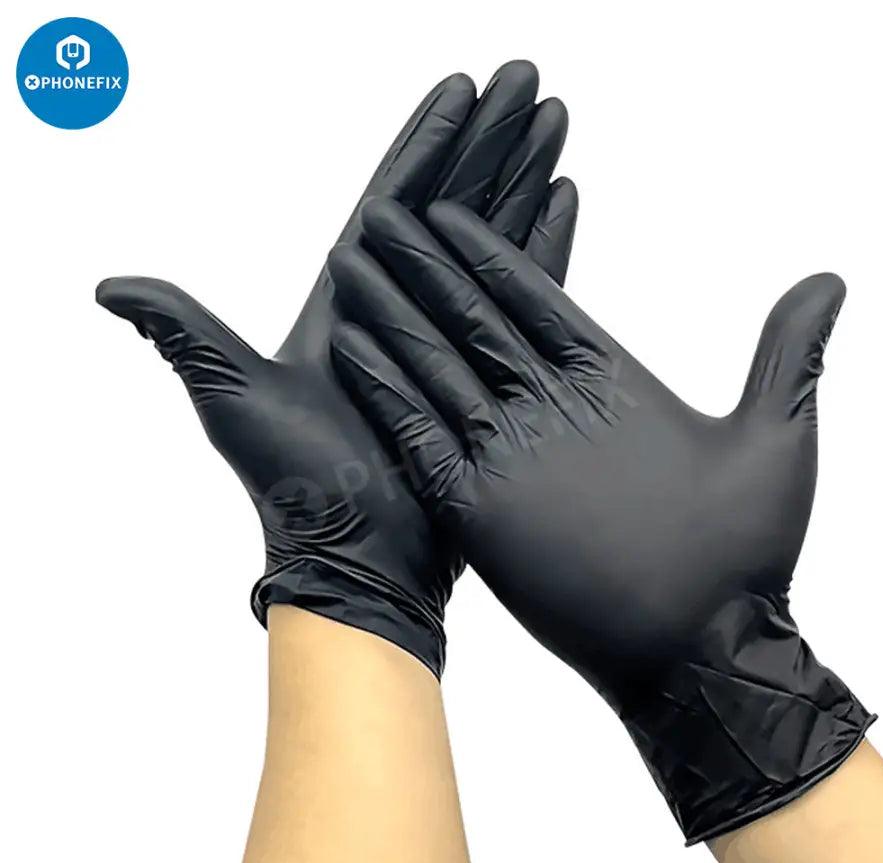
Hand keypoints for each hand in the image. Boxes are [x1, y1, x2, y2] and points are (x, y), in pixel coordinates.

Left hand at [97, 62, 577, 676]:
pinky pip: (524, 295)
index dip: (426, 143)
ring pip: (494, 238)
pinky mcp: (489, 370)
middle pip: (451, 204)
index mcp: (348, 299)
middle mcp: (403, 310)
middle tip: (525, 81)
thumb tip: (109, 286)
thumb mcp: (232, 396)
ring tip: (554, 123)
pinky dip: (546, 246)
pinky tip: (565, 201)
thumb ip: (183, 332)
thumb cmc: (297, 483)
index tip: (460, 89)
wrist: (359, 553)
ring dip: (525, 178)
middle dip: (489, 139)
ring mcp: (451, 337)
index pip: (392, 200)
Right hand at [328, 197, 872, 840]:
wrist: (700, 651)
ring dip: (394, 315)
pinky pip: (422, 435)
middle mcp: (546, 410)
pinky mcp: (478, 506)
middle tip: (380, 215)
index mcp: (604, 384)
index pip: (536, 296)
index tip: (450, 206)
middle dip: (423, 264)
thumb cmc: (744, 559)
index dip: (491, 249)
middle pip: (474, 319)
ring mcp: (508, 455)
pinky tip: (355, 351)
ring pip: (439, 366)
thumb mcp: (776, 443)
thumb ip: (787, 355)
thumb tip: (828, 279)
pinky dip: (387, 392)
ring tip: (352, 264)